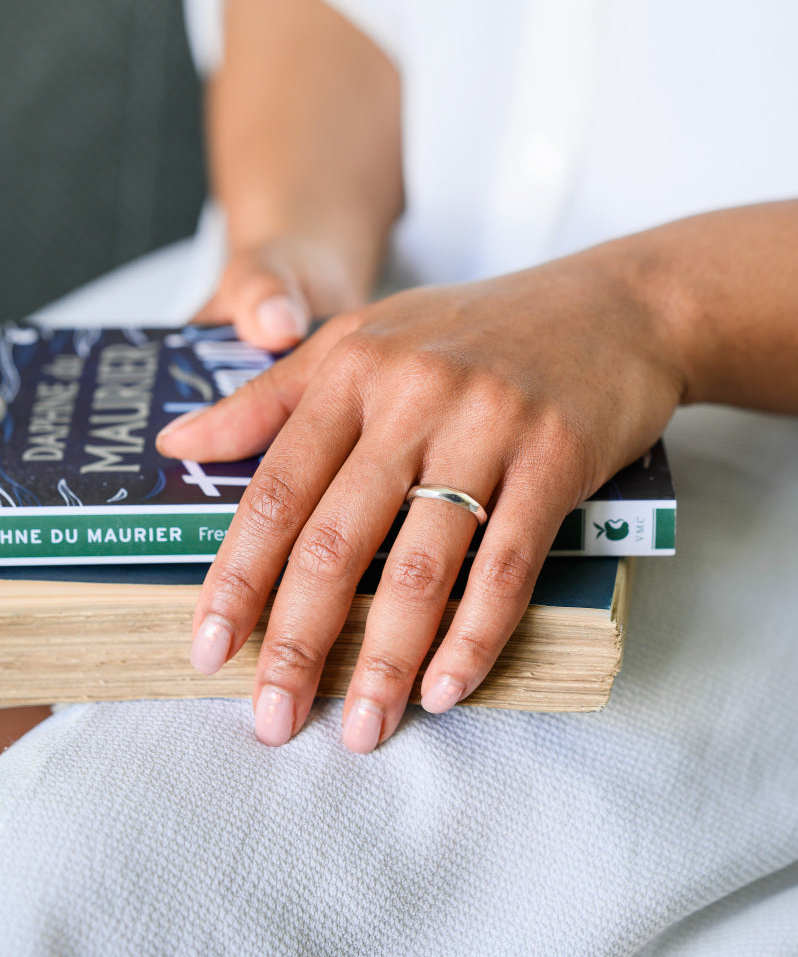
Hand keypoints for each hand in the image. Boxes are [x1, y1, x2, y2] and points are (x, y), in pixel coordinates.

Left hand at [159, 247, 685, 752]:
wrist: (615, 305)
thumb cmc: (478, 328)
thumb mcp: (364, 339)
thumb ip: (270, 396)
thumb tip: (178, 444)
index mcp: (353, 367)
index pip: (277, 487)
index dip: (237, 575)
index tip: (209, 648)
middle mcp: (413, 395)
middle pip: (338, 537)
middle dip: (297, 639)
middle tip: (271, 718)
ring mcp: (488, 426)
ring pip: (423, 563)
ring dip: (387, 658)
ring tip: (363, 726)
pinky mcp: (555, 457)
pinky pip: (508, 564)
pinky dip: (476, 635)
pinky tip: (448, 687)